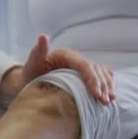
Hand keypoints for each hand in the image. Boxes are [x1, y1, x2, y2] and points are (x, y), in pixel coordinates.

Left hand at [0, 34, 114, 104]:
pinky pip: (100, 77)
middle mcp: (75, 58)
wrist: (28, 83)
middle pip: (95, 70)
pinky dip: (106, 85)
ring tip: (108, 101)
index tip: (97, 94)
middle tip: (105, 102)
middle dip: (102, 86)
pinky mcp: (82, 74)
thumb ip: (38, 52)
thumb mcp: (31, 65)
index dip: (93, 79)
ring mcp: (80, 66)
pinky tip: (110, 95)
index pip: (84, 65)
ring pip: (100, 73)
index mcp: (65, 54)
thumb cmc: (29, 75)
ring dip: (106, 87)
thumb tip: (42, 36)